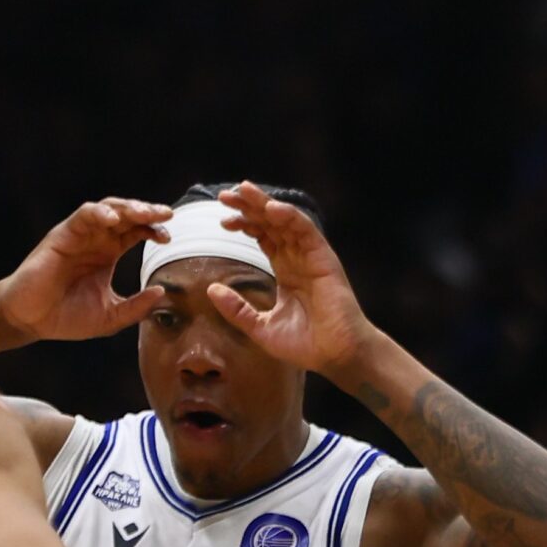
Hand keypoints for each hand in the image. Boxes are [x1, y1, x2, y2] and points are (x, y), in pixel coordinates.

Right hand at [0, 199, 173, 344]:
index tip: (168, 238)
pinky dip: (99, 213)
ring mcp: (79, 235)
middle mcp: (95, 240)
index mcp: (107, 254)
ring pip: (107, 208)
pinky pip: (83, 216)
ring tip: (145, 213)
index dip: (153, 229)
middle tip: (167, 214)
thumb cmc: (66, 317)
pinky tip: (114, 219)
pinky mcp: (62, 236)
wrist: (32, 320)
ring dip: (128, 207)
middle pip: (126, 215)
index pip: (135, 232)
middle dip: (147, 211)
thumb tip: (162, 293)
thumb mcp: (110, 316)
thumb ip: (136, 307)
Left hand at [203, 182, 377, 378]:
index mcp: (286, 271)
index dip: (243, 225)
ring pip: (286, 221)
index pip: (263, 237)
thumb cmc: (305, 345)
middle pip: (271, 224)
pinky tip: (270, 208)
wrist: (335, 355)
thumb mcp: (260, 327)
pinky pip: (306, 230)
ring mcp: (311, 256)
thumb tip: (210, 290)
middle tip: (225, 195)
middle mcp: (298, 259)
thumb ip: (237, 309)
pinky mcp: (324, 259)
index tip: (221, 220)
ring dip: (264, 204)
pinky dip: (289, 216)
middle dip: (248, 207)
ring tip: (243, 191)